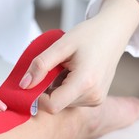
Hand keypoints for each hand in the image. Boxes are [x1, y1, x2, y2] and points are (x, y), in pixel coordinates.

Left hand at [19, 0, 138, 112]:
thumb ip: (40, 65)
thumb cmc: (90, 35)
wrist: (114, 32)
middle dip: (47, 90)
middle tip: (54, 68)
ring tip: (66, 69)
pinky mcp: (97, 100)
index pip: (52, 106)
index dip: (37, 97)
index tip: (34, 80)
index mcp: (85, 83)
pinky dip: (65, 89)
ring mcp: (96, 100)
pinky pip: (71, 101)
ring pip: (62, 103)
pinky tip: (72, 74)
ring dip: (56, 89)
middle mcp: (93, 96)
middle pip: (56, 104)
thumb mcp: (61, 45)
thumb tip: (24, 85)